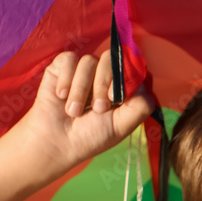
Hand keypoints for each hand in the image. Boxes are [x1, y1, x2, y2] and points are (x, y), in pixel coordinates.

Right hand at [13, 51, 152, 184]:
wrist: (58, 141)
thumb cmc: (92, 136)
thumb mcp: (123, 126)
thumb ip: (141, 106)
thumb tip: (143, 83)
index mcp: (123, 88)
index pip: (133, 67)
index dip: (125, 78)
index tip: (115, 99)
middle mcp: (105, 76)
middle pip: (111, 59)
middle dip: (103, 84)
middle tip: (97, 108)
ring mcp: (85, 70)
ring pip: (89, 61)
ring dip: (81, 90)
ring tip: (74, 111)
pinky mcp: (63, 67)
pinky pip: (69, 59)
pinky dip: (66, 80)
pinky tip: (61, 96)